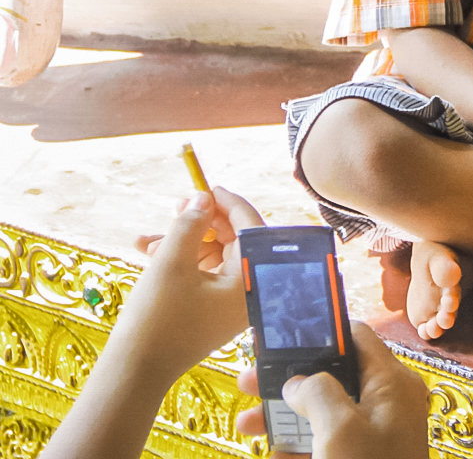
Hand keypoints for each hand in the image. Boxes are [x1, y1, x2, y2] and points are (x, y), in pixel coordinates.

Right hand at [117, 187, 265, 384]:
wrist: (134, 371)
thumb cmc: (156, 316)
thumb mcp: (171, 261)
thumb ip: (190, 223)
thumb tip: (203, 198)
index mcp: (251, 279)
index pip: (251, 228)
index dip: (228, 203)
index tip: (206, 187)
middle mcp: (249, 290)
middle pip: (232, 240)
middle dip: (201, 222)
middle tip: (176, 207)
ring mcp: (231, 303)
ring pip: (212, 255)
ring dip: (182, 242)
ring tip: (147, 239)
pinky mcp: (213, 310)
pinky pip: (202, 274)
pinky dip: (179, 261)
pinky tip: (146, 251)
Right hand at [234, 323, 428, 458]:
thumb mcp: (339, 428)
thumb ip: (317, 391)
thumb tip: (300, 380)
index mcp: (392, 383)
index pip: (356, 337)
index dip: (317, 331)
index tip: (277, 335)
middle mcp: (386, 404)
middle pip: (332, 376)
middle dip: (288, 379)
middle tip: (247, 381)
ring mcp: (374, 436)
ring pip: (323, 415)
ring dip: (284, 418)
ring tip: (245, 425)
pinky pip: (326, 447)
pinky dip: (298, 449)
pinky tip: (273, 457)